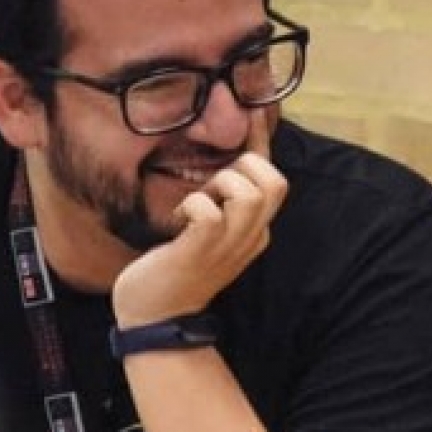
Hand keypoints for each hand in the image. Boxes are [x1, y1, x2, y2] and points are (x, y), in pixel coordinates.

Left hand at [112, 151, 286, 325]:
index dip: (262, 142)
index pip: (274, 178)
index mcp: (256, 231)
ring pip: (248, 193)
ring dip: (219, 185)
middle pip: (275, 181)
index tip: (252, 115)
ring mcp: (228, 246)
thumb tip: (224, 159)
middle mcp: (250, 237)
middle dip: (242, 168)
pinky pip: (208, 212)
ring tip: (197, 203)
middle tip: (210, 187)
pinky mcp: (200, 250)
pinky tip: (178, 220)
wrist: (156, 317)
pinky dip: (192, 205)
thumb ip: (221, 201)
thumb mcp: (209, 231)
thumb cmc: (176, 267)